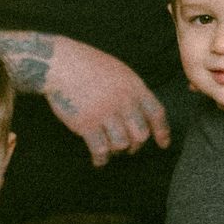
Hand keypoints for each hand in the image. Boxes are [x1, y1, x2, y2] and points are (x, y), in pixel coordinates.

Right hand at [43, 39, 171, 167]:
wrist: (60, 64)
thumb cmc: (88, 65)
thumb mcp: (119, 71)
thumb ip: (132, 91)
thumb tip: (142, 113)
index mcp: (134, 87)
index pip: (156, 113)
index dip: (162, 131)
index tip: (163, 144)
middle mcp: (123, 101)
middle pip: (141, 135)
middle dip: (136, 146)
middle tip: (129, 148)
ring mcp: (105, 113)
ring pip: (122, 145)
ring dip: (117, 151)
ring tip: (110, 149)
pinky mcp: (87, 124)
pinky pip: (101, 150)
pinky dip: (101, 159)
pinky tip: (98, 159)